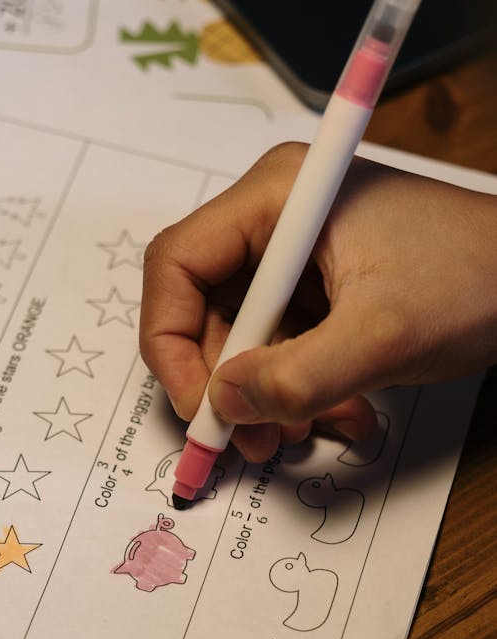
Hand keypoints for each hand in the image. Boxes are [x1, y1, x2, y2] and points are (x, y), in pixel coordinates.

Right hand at [139, 142, 496, 461]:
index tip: (199, 405)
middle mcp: (275, 222)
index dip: (171, 341)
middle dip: (224, 384)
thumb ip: (295, 377)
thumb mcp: (380, 336)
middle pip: (203, 310)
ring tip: (299, 433)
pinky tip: (334, 413)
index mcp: (277, 198)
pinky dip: (294, 391)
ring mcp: (295, 258)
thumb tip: (224, 404)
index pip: (178, 265)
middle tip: (249, 440)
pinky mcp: (318, 291)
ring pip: (241, 340)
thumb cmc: (474, 276)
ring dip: (262, 398)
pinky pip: (278, 348)